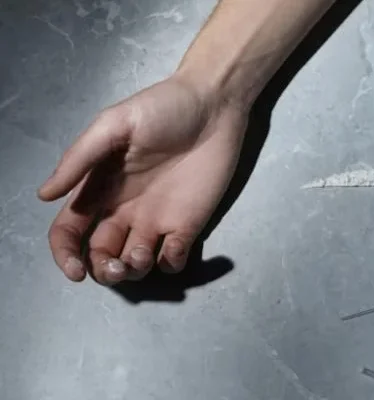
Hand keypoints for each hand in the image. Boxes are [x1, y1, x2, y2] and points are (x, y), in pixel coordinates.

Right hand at [38, 74, 247, 284]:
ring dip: (133, 271)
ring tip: (141, 255)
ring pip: (135, 263)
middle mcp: (124, 210)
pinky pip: (173, 257)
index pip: (70, 231)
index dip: (66, 255)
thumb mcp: (113, 125)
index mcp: (99, 189)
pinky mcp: (189, 223)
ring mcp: (158, 219)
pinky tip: (172, 247)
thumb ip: (79, 159)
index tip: (75, 270)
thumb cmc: (161, 109)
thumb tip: (44, 195)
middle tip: (117, 265)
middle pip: (101, 255)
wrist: (213, 105)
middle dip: (103, 270)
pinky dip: (170, 264)